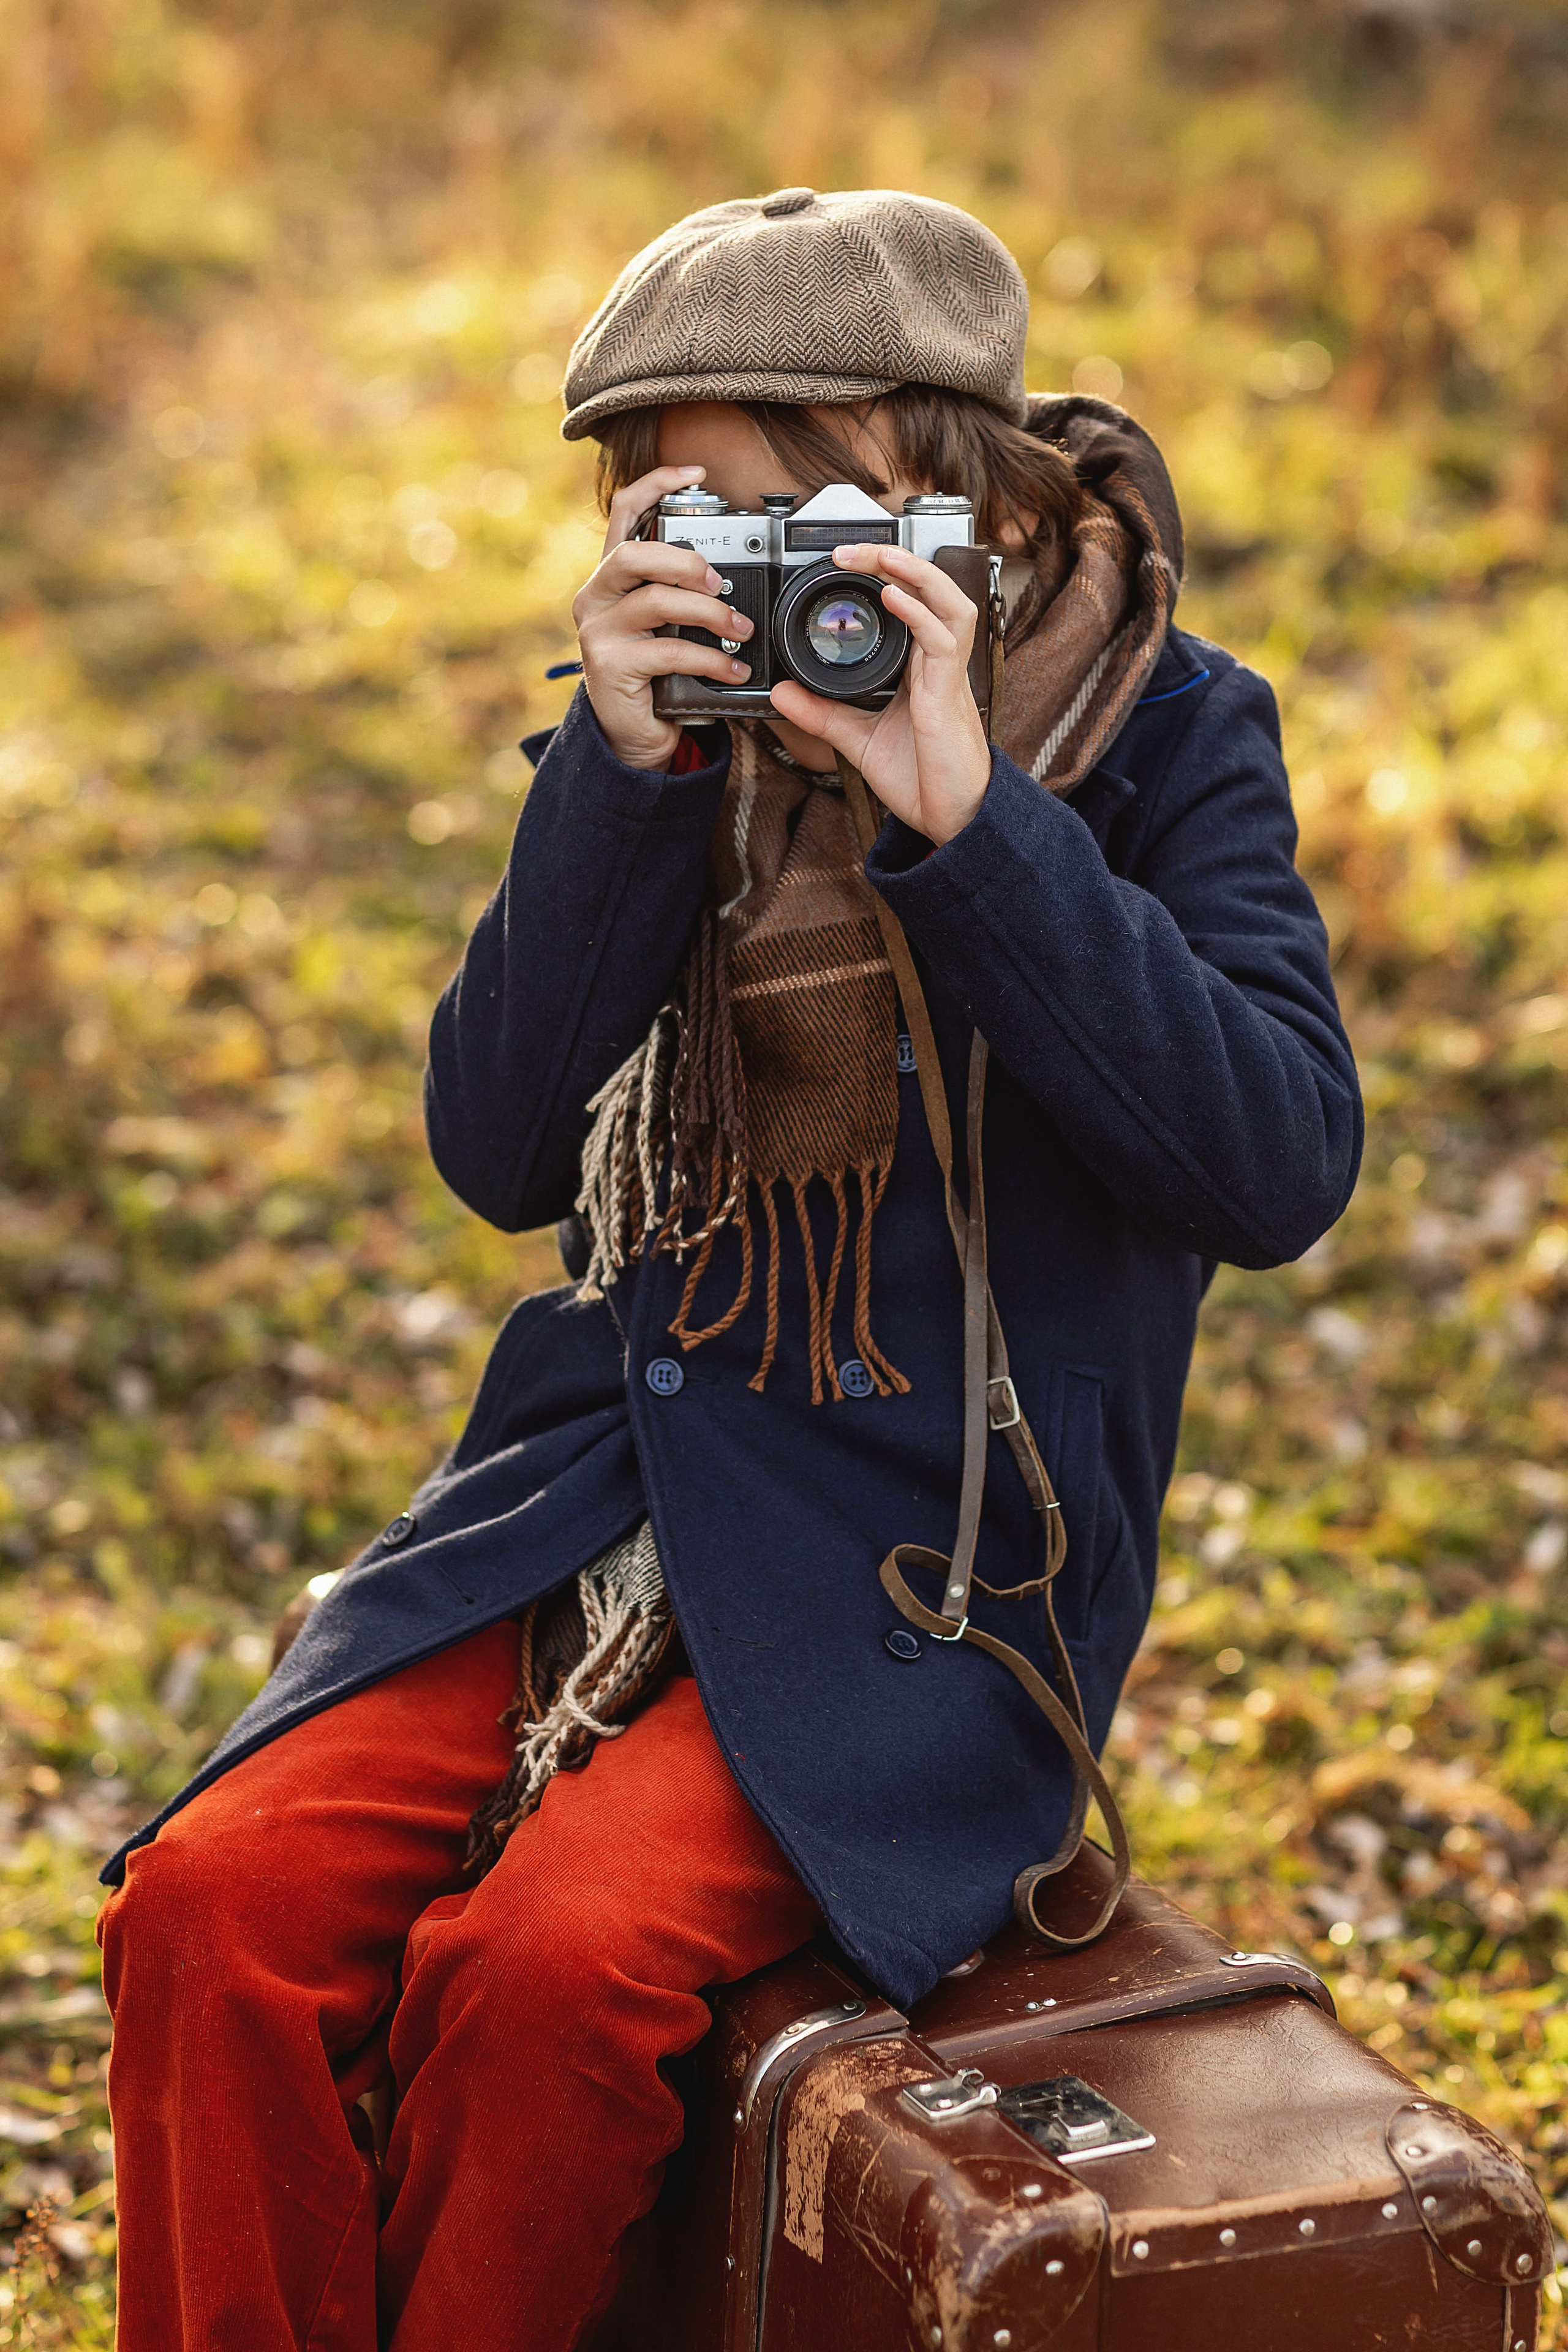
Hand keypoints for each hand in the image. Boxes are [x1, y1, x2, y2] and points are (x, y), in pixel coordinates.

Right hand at [571, 465, 754, 769]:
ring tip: (740, 630)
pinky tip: (732, 669)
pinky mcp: (610, 667)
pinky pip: (668, 651)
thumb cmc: (656, 674)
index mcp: (610, 578)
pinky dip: (710, 659)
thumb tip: (731, 576)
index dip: (656, 484)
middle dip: (684, 562)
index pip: (622, 513)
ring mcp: (597, 633)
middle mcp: (595, 598)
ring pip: (656, 602)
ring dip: (709, 614)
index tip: (695, 474)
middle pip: (634, 554)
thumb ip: (681, 595)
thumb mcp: (667, 625)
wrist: (634, 737)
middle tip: (718, 583)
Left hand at [768, 544, 991, 845]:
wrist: (949, 820)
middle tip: (850, 549)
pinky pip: (941, 642)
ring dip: (917, 574)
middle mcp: (938, 664)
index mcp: (921, 667)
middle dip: (895, 561)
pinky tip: (895, 598)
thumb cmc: (919, 779)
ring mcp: (947, 677)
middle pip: (931, 591)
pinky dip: (918, 614)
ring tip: (883, 556)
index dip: (885, 575)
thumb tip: (782, 692)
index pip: (911, 603)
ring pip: (948, 603)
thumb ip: (821, 713)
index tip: (843, 562)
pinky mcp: (948, 696)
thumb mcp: (856, 739)